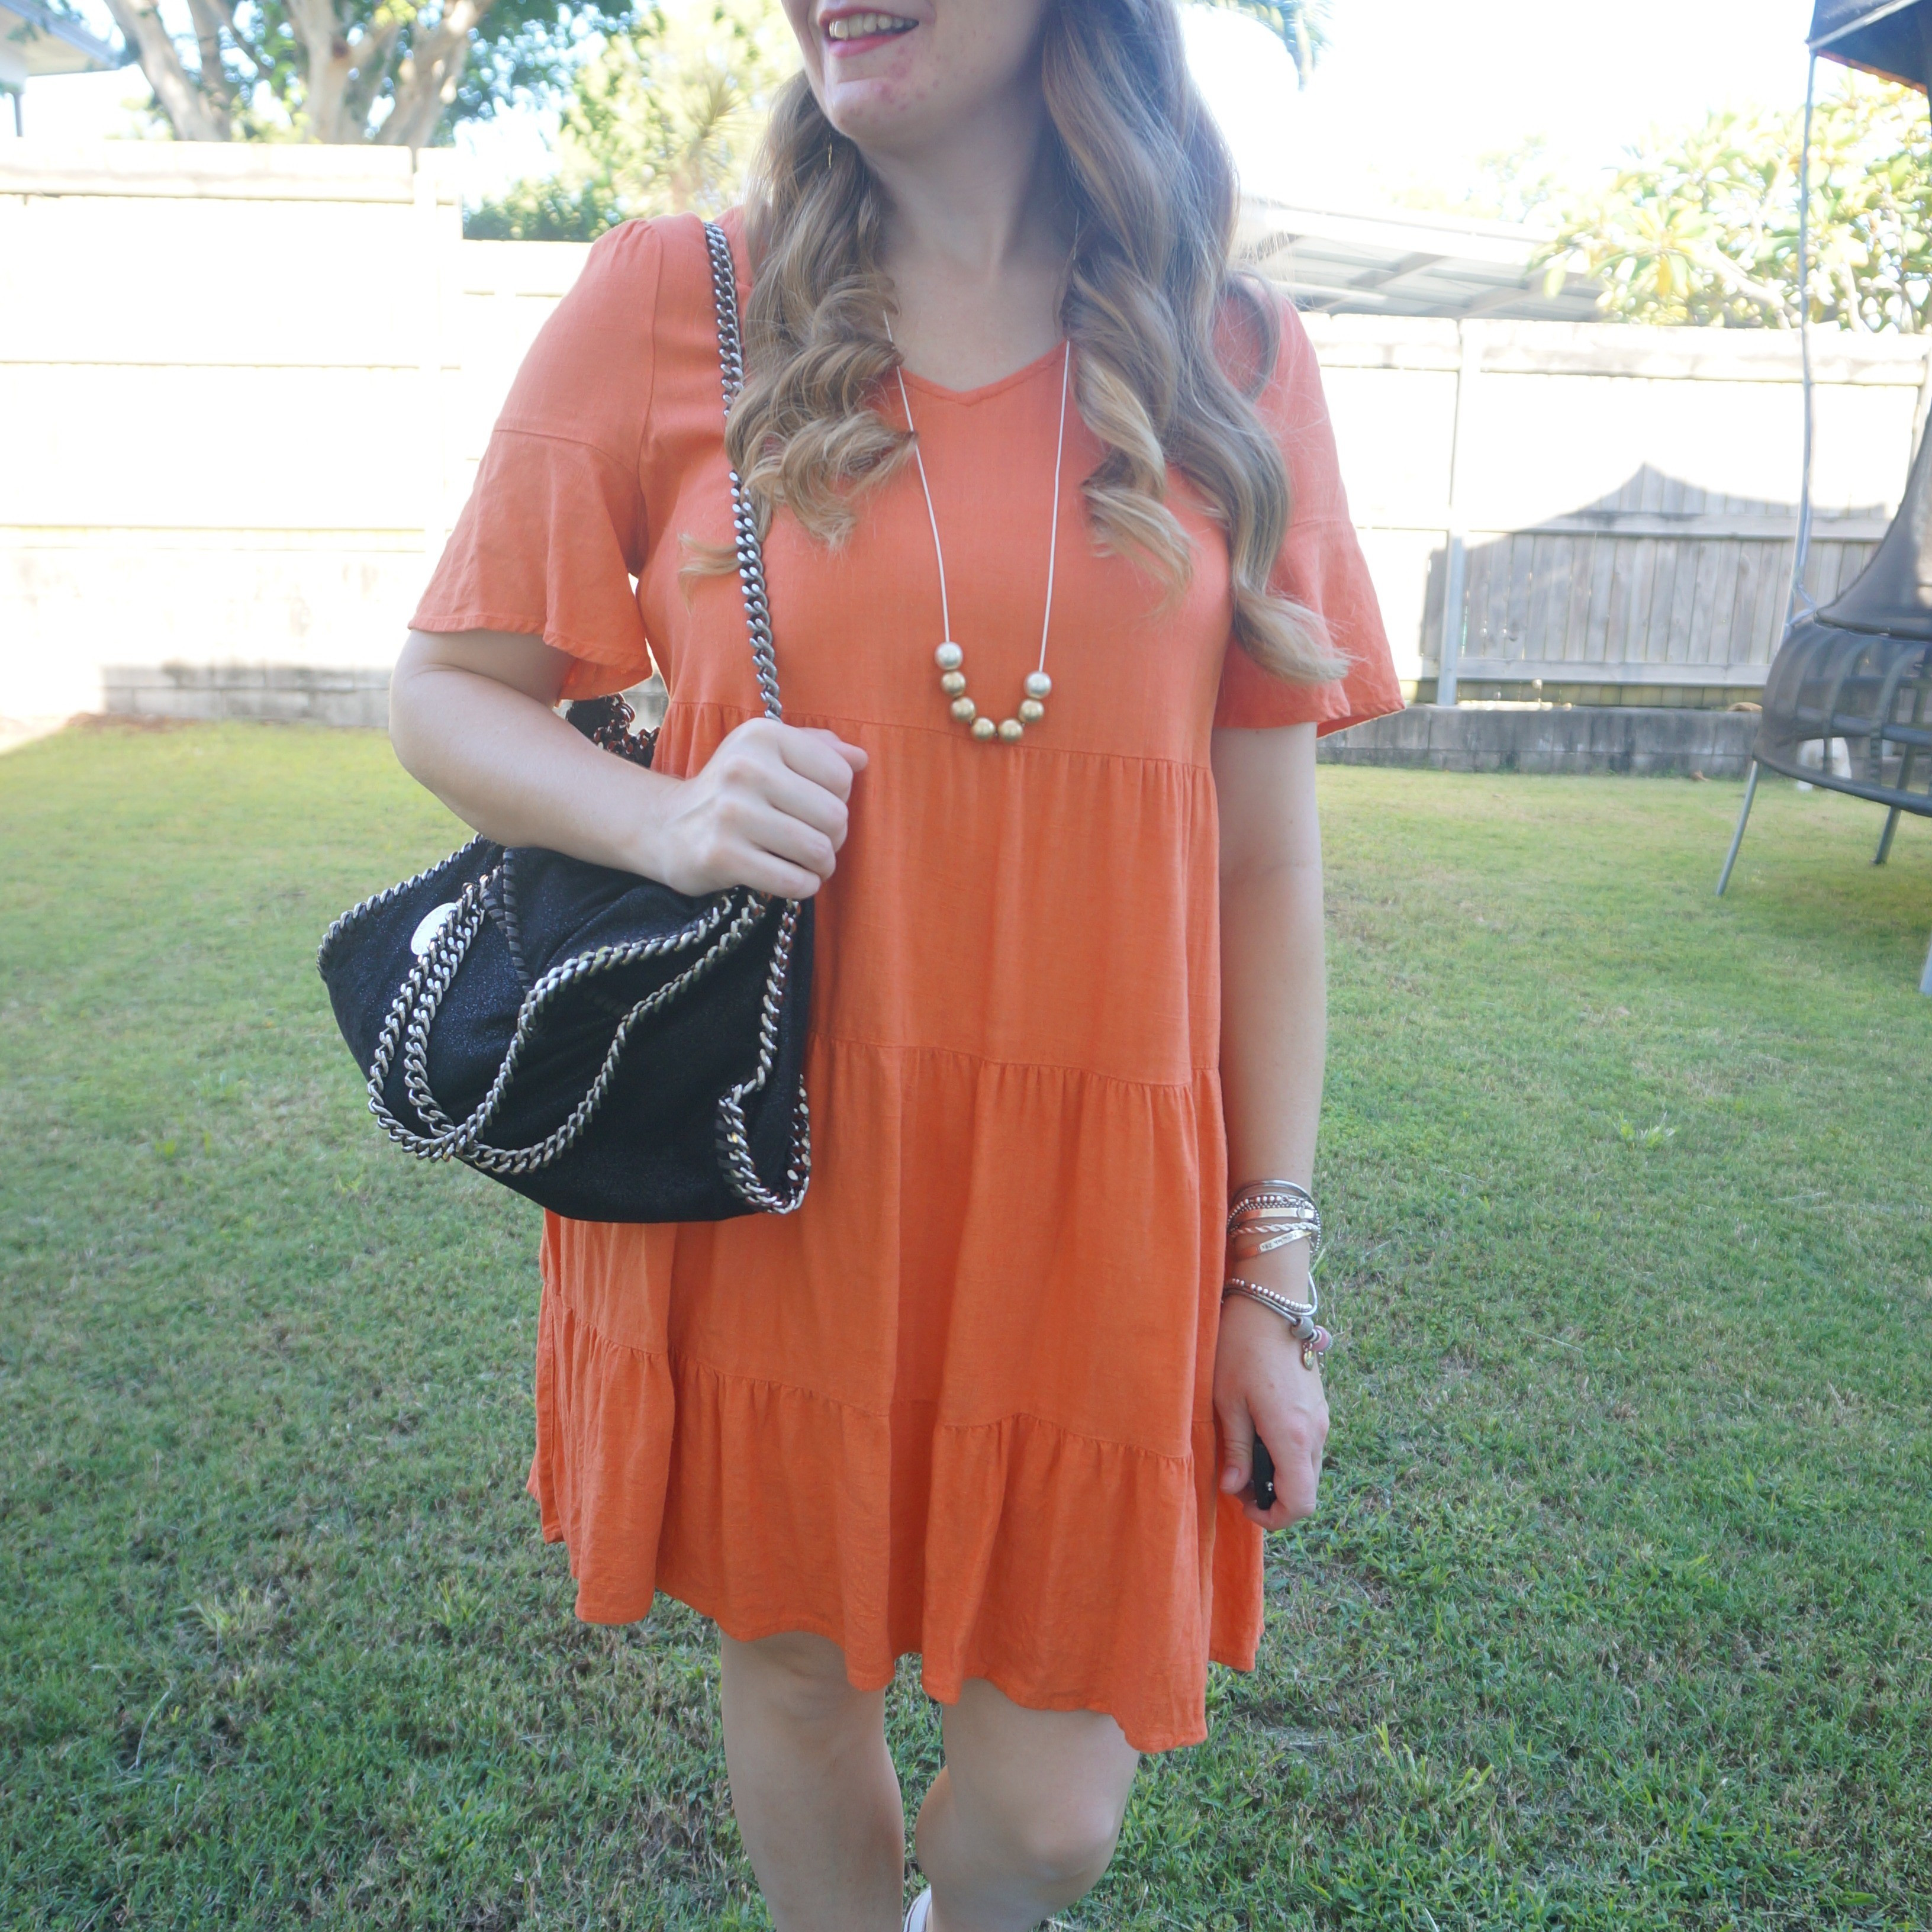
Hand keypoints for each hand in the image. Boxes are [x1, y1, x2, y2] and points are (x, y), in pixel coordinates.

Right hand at [643, 718, 867, 898]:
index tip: (814, 807)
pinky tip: (793, 879)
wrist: (666, 825)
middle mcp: (745, 768)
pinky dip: (804, 886)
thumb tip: (860, 759)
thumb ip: (817, 748)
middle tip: (815, 842)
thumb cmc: (733, 790)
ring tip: (808, 863)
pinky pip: (793, 881)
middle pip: (834, 816)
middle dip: (834, 838)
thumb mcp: (767, 753)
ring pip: (818, 850)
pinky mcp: (722, 855)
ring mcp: (731, 813)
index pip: (841, 776)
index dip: (839, 799)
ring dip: (822, 866)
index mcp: (762, 736)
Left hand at [1213, 1292, 1328, 1530]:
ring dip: (1281, 1475)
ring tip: (1245, 1456)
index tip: (1244, 1506)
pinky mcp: (1319, 1405)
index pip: (1299, 1503)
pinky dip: (1288, 1454)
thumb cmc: (1241, 1349)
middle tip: (1237, 1482)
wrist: (1270, 1305)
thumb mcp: (1228, 1402)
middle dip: (1273, 1497)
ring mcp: (1322, 1418)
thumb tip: (1235, 1488)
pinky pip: (1308, 1445)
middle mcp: (1316, 1432)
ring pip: (1308, 1468)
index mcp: (1293, 1437)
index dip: (1273, 1518)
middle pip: (1306, 1490)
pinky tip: (1260, 1434)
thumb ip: (1237, 1450)